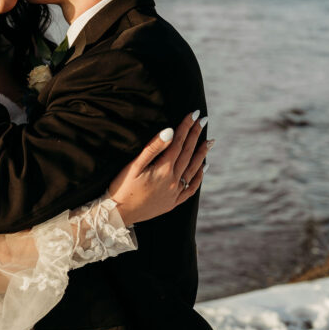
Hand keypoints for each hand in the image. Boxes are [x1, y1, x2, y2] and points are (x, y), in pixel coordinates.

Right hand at [108, 111, 212, 226]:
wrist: (118, 215)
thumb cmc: (122, 188)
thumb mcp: (134, 165)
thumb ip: (153, 148)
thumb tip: (170, 131)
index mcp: (163, 170)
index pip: (178, 143)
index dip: (186, 127)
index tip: (194, 114)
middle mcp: (173, 181)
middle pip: (188, 153)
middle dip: (195, 135)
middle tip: (204, 120)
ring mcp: (175, 193)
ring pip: (193, 169)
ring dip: (202, 154)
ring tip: (209, 141)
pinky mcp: (173, 203)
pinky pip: (191, 189)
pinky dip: (199, 177)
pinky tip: (203, 168)